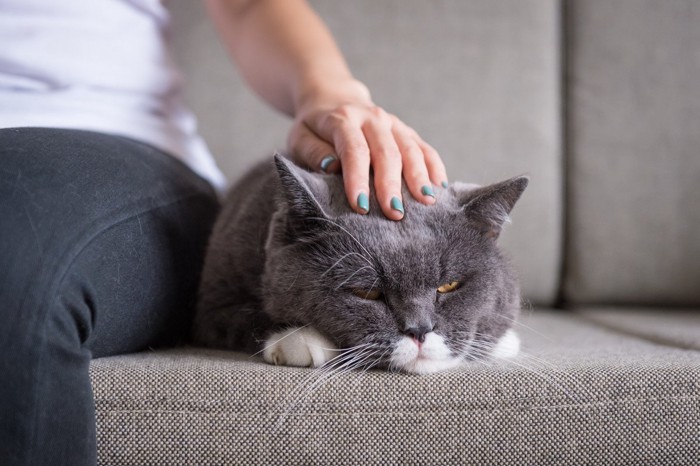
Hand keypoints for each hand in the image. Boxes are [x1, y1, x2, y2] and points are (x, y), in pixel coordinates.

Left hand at [287, 79, 447, 220]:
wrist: (333, 98)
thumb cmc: (313, 128)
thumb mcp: (300, 137)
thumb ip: (313, 152)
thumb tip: (332, 166)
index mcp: (342, 119)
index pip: (353, 150)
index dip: (357, 178)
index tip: (361, 206)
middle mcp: (372, 117)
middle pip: (386, 151)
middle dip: (391, 184)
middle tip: (395, 213)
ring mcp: (392, 123)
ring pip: (410, 148)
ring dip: (419, 176)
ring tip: (426, 201)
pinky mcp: (405, 130)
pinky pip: (424, 147)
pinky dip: (434, 166)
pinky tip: (439, 186)